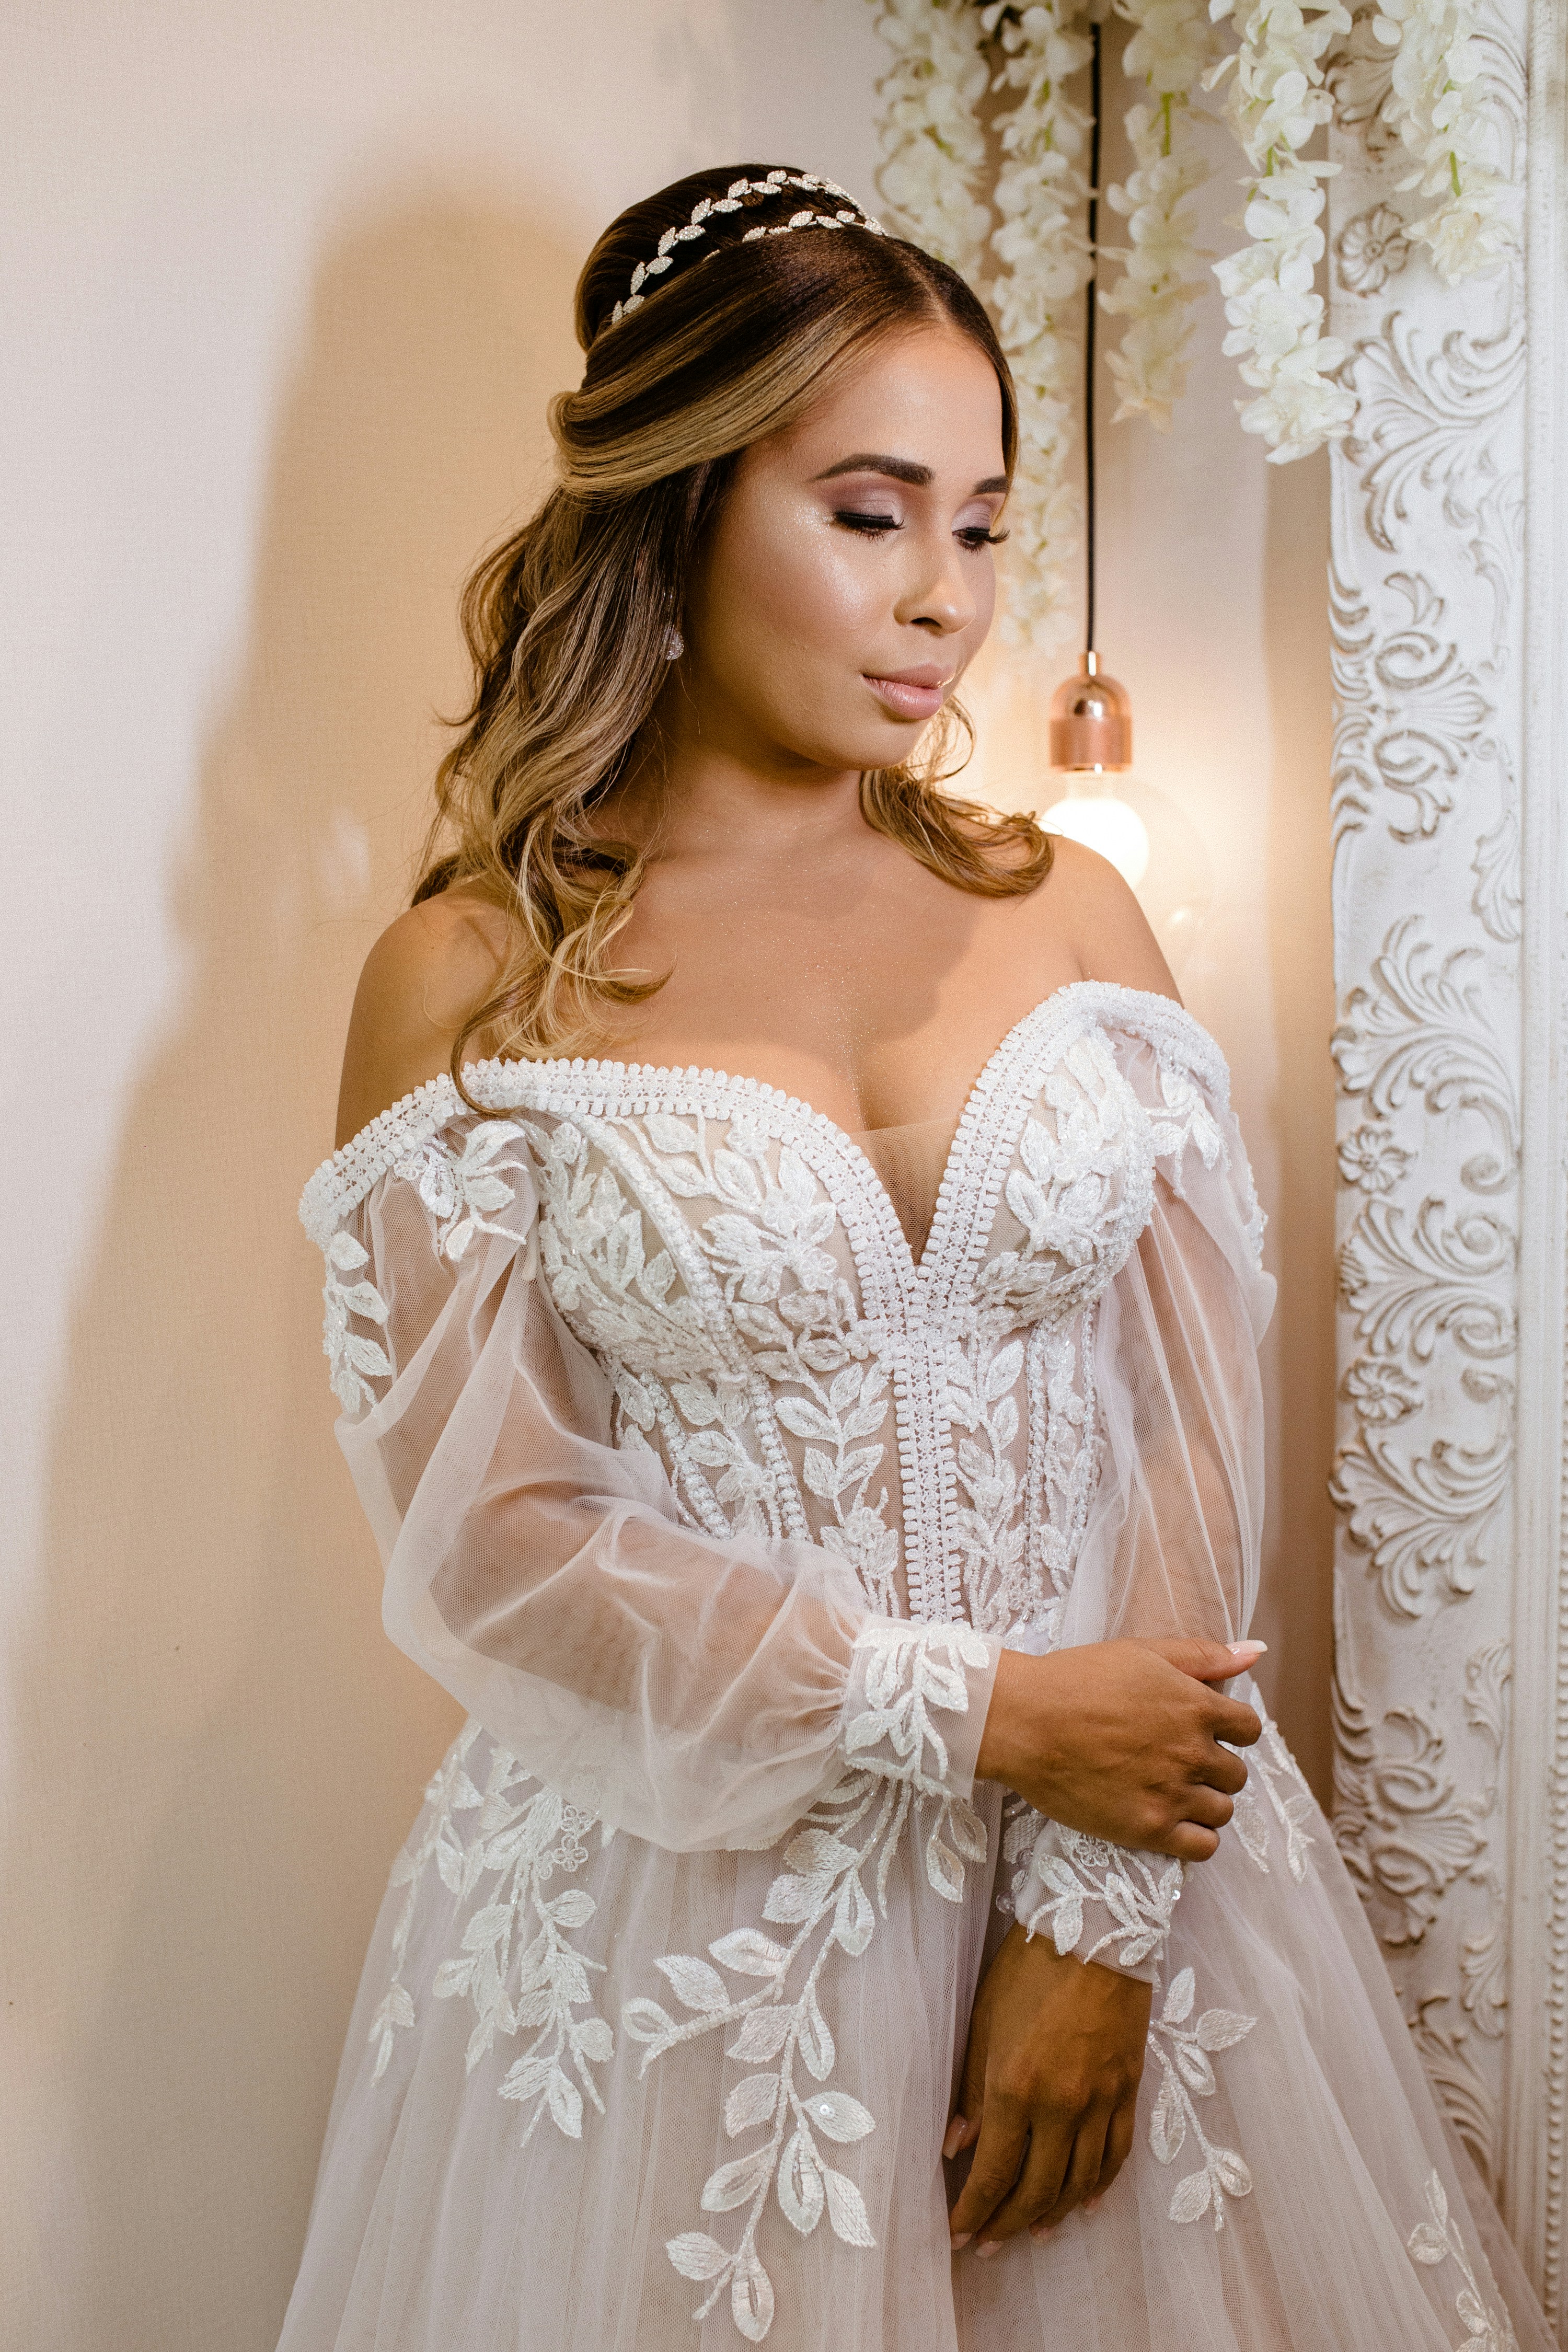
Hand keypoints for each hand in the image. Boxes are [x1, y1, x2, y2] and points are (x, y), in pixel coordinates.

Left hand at [945, 1923, 1148, 2253]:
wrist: (1095, 1928)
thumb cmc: (1028, 1968)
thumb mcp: (982, 2023)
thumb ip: (971, 2092)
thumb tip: (955, 2147)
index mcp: (1015, 2088)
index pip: (992, 2173)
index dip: (972, 2212)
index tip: (956, 2235)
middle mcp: (1062, 2106)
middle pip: (1036, 2190)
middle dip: (1007, 2224)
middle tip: (987, 2244)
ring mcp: (1102, 2102)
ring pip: (1079, 2183)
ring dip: (1052, 2214)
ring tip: (1032, 2234)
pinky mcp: (1129, 2091)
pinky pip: (1116, 2156)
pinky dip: (1099, 2187)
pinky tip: (1083, 2204)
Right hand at [975, 1636, 1263, 1861]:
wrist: (1023, 1721)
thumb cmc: (1077, 1680)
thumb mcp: (1143, 1653)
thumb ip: (1204, 1656)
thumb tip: (1255, 1653)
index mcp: (1197, 1707)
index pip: (1249, 1730)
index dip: (1229, 1730)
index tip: (1204, 1731)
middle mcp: (1193, 1753)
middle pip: (1235, 1774)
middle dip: (1213, 1767)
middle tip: (1176, 1761)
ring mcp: (1173, 1794)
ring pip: (1222, 1811)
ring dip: (1204, 1802)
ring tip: (1170, 1791)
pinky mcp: (1149, 1829)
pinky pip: (1203, 1847)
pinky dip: (1195, 1838)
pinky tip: (1171, 1822)